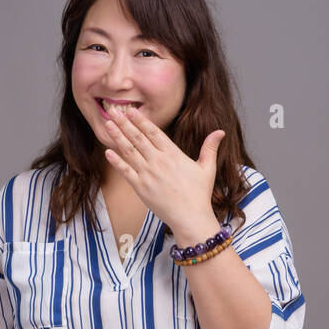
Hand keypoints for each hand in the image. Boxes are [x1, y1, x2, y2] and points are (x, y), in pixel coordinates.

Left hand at [101, 104, 223, 238]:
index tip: (130, 110)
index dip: (140, 120)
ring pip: (129, 151)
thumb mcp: (207, 168)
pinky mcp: (141, 188)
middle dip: (124, 123)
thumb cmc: (199, 195)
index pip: (153, 132)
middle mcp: (158, 161)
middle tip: (112, 110)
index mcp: (173, 154)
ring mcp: (148, 174)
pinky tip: (107, 152)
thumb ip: (210, 148)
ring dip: (117, 137)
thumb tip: (221, 132)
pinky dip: (116, 161)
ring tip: (107, 125)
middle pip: (138, 137)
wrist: (190, 218)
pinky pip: (126, 172)